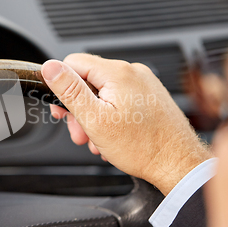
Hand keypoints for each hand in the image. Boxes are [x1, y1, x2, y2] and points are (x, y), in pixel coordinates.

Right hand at [41, 54, 211, 194]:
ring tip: (98, 140)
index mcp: (117, 73)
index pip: (73, 63)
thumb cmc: (143, 147)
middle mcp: (133, 72)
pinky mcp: (149, 96)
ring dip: (94, 117)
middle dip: (79, 108)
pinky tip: (112, 138)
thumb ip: (70, 90)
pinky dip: (110, 117)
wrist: (177, 164)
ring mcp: (143, 84)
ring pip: (103, 93)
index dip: (61, 86)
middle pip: (88, 80)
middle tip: (80, 132)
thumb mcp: (95, 119)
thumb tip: (50, 67)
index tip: (61, 109)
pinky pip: (119, 100)